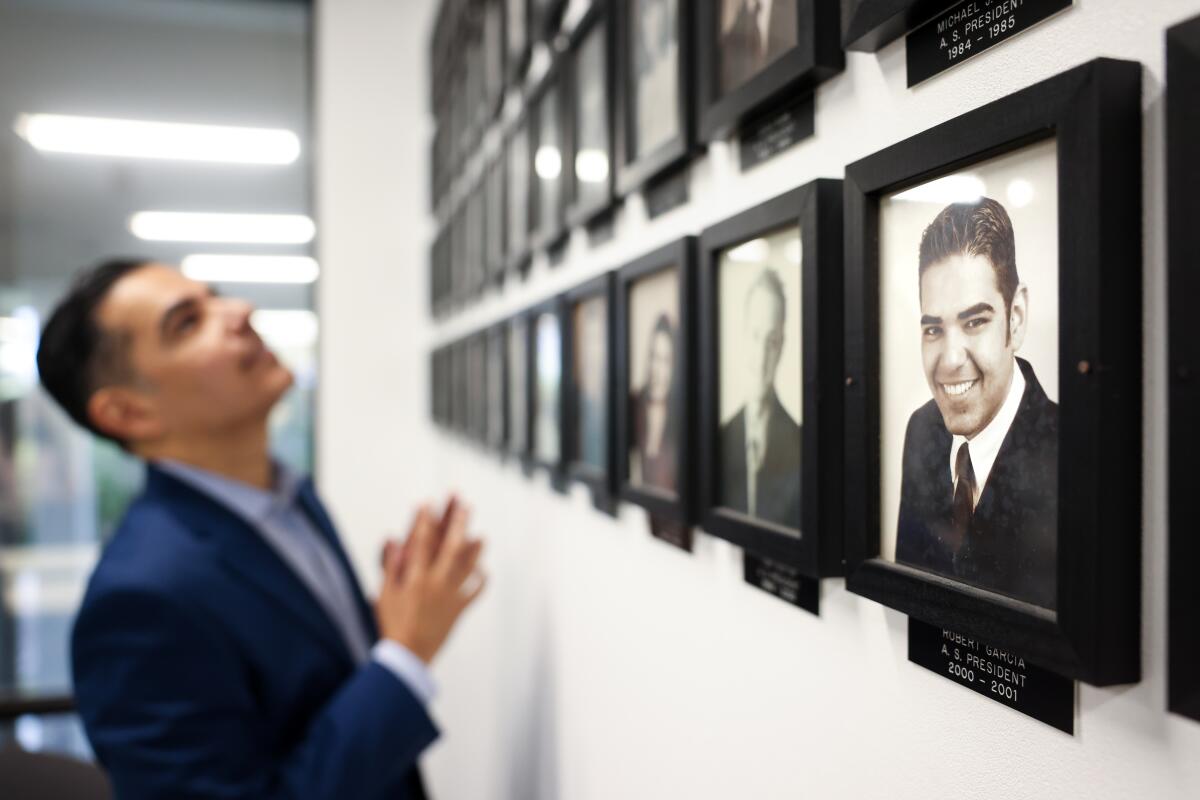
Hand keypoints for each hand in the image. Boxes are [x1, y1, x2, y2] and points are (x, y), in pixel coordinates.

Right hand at [377, 496, 485, 663]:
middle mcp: (436, 583)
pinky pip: (474, 593)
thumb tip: (393, 539)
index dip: (425, 521)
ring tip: (482, 536)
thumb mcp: (385, 594)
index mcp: (416, 577)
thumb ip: (391, 565)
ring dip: (475, 549)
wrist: (408, 656)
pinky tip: (483, 572)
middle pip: (450, 547)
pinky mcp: (458, 610)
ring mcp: (450, 596)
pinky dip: (480, 581)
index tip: (428, 504)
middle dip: (457, 524)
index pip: (422, 542)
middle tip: (463, 505)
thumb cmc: (392, 624)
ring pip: (466, 567)